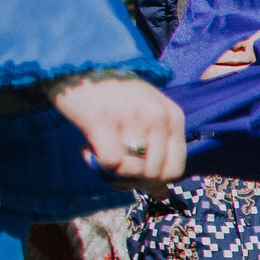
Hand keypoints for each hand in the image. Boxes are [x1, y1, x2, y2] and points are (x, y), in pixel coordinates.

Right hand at [50, 75, 185, 190]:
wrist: (83, 65)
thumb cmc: (117, 96)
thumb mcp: (147, 117)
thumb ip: (158, 153)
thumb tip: (162, 195)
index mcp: (173, 116)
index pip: (175, 168)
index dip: (155, 182)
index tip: (135, 177)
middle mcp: (157, 117)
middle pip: (154, 173)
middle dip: (132, 180)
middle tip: (113, 168)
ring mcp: (131, 118)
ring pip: (132, 170)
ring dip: (113, 171)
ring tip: (100, 153)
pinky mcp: (102, 121)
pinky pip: (109, 162)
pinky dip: (96, 163)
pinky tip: (87, 149)